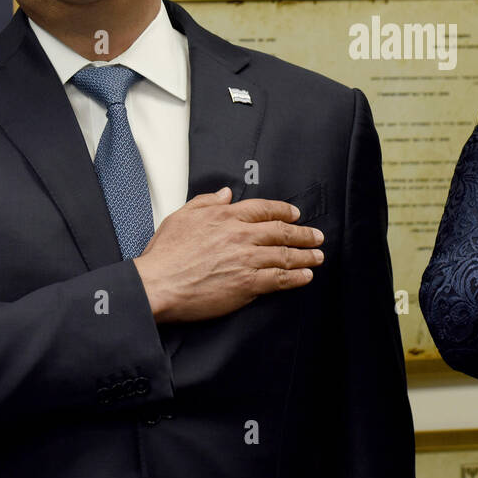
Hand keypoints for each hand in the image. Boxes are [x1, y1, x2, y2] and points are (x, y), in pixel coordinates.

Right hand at [134, 187, 321, 321]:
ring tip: (318, 256)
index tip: (295, 214)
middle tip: (317, 236)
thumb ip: (206, 202)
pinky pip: (279, 279)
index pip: (263, 209)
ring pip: (285, 254)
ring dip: (306, 255)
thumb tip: (225, 194)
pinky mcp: (248, 284)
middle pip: (281, 231)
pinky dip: (296, 277)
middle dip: (304, 233)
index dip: (283, 211)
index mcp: (225, 217)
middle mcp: (241, 235)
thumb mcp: (182, 216)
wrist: (159, 284)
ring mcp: (247, 260)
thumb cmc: (166, 254)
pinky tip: (306, 276)